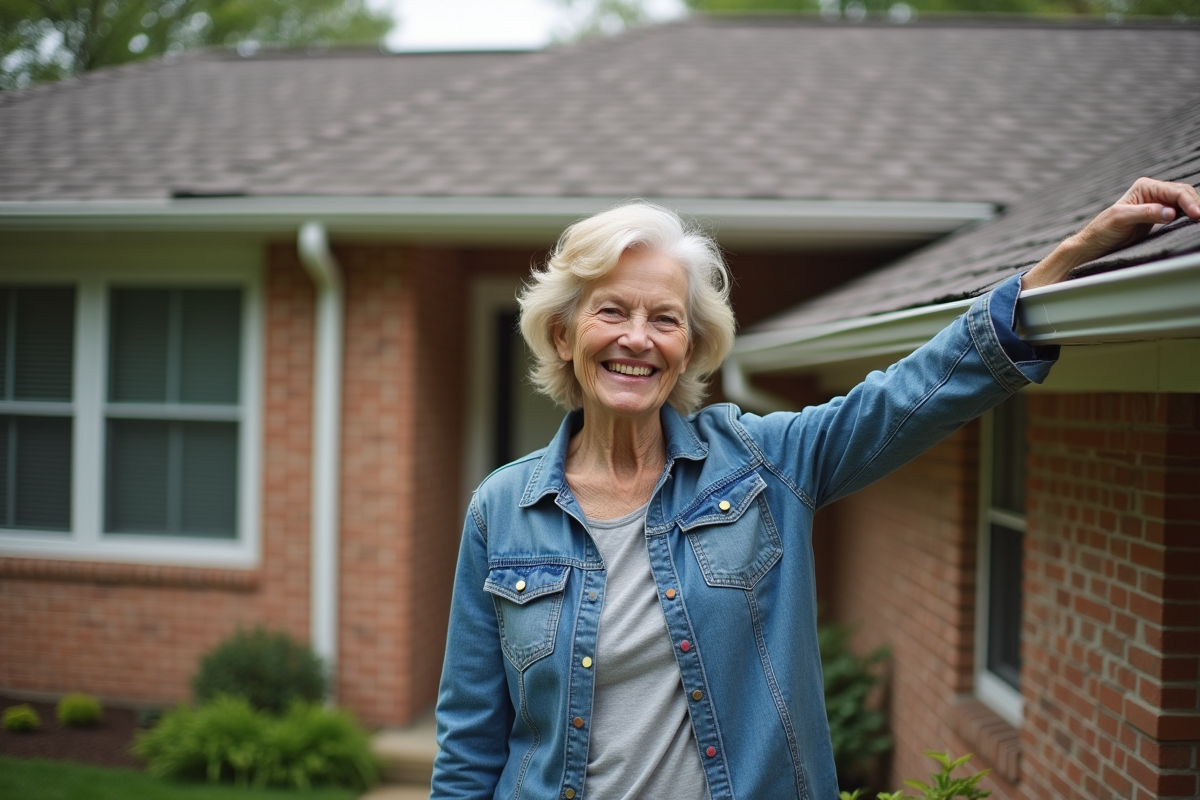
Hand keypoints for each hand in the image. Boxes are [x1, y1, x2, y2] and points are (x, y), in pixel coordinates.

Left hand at [1022, 177, 1199, 289]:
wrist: (1094, 244)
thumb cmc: (1102, 230)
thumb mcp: (1122, 219)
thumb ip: (1146, 213)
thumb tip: (1171, 212)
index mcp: (1144, 187)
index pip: (1175, 191)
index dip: (1189, 202)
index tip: (1197, 215)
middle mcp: (1152, 192)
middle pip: (1184, 193)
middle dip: (1196, 203)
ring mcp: (1157, 203)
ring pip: (1184, 202)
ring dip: (1194, 208)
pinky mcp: (1158, 216)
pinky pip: (1180, 212)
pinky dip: (1189, 215)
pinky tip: (1193, 222)